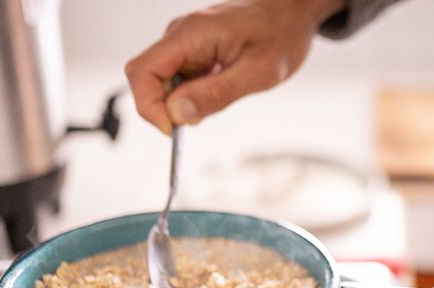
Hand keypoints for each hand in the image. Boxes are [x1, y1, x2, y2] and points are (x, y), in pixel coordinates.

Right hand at [125, 0, 344, 133]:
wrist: (292, 12)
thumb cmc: (281, 36)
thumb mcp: (257, 74)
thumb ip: (216, 94)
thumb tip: (176, 115)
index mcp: (191, 34)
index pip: (142, 72)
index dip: (149, 107)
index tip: (175, 129)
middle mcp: (180, 35)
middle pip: (146, 79)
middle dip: (166, 108)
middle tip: (203, 116)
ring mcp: (184, 42)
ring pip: (162, 83)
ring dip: (183, 103)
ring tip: (223, 94)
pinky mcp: (191, 51)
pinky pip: (178, 80)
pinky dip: (192, 95)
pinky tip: (220, 88)